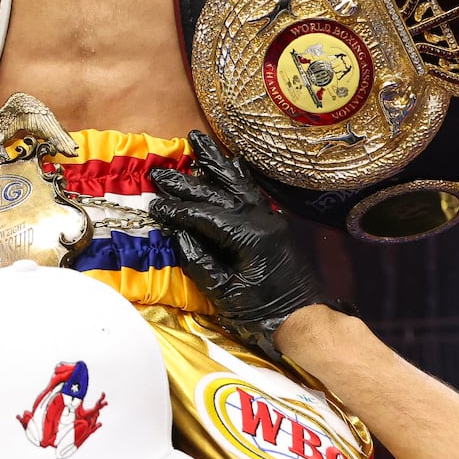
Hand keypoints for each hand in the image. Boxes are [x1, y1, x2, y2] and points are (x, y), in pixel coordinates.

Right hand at [146, 135, 325, 350]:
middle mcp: (262, 218)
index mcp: (249, 236)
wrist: (304, 320)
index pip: (204, 215)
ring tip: (197, 138)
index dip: (177, 210)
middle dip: (186, 182)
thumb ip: (199, 261)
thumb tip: (178, 233)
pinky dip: (237, 174)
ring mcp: (271, 217)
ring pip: (238, 182)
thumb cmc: (262, 312)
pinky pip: (252, 190)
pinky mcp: (274, 222)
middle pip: (218, 193)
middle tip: (159, 172)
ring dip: (215, 161)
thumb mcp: (224, 294)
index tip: (154, 205)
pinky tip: (230, 161)